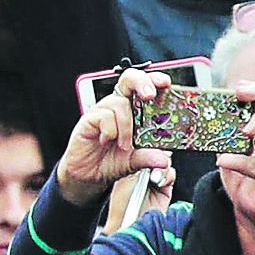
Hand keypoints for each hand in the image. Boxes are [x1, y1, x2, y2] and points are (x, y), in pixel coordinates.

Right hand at [54, 69, 169, 206]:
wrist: (88, 175)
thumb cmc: (111, 161)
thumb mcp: (135, 161)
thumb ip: (148, 157)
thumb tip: (164, 159)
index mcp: (133, 110)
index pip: (145, 86)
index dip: (155, 80)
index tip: (166, 84)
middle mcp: (118, 106)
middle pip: (129, 79)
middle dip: (142, 82)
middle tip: (150, 96)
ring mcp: (103, 111)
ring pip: (119, 103)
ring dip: (126, 126)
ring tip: (125, 145)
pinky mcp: (89, 119)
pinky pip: (104, 116)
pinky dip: (110, 130)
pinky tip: (107, 141)